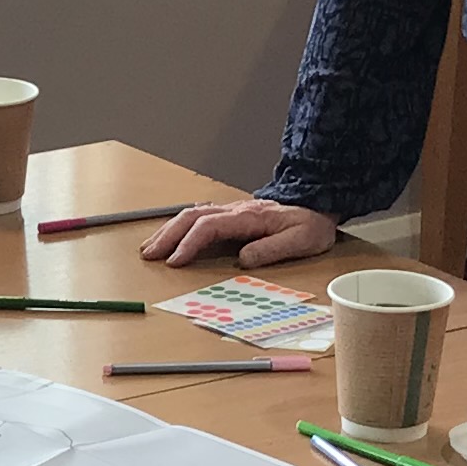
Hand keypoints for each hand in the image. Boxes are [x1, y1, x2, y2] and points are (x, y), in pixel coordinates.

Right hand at [144, 197, 339, 267]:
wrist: (317, 204)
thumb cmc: (310, 225)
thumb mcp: (301, 240)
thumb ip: (272, 249)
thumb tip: (243, 259)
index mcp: (248, 217)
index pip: (209, 226)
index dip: (189, 243)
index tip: (175, 261)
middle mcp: (234, 210)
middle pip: (191, 217)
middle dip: (167, 235)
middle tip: (149, 254)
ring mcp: (231, 210)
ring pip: (191, 214)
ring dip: (168, 230)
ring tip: (150, 247)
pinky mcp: (230, 215)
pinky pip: (198, 216)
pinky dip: (179, 226)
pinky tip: (170, 235)